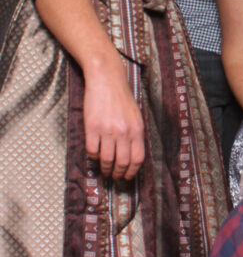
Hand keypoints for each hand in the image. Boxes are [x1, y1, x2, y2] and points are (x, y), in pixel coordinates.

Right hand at [83, 61, 144, 179]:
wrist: (106, 79)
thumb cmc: (121, 97)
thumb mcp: (135, 116)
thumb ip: (135, 134)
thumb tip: (132, 156)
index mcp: (137, 129)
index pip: (137, 158)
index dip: (132, 171)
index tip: (127, 177)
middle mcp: (124, 132)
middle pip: (122, 162)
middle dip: (118, 173)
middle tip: (114, 176)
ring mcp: (107, 130)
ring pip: (106, 159)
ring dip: (105, 168)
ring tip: (104, 170)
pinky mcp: (92, 127)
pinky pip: (92, 150)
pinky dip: (93, 157)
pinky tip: (94, 157)